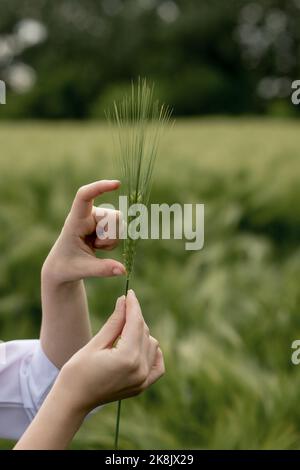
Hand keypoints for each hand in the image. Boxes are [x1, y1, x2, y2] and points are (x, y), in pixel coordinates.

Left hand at [42, 180, 125, 284]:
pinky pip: (119, 230)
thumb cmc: (66, 266)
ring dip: (112, 240)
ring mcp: (97, 218)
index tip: (117, 184)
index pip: (85, 196)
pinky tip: (98, 246)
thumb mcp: (83, 270)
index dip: (100, 187)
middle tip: (96, 247)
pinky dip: (113, 242)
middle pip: (114, 216)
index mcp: (75, 221)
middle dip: (112, 235)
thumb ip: (102, 269)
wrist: (63, 266)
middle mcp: (87, 215)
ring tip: (95, 246)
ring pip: (119, 223)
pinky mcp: (103, 224)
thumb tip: (123, 270)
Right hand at [56, 290, 164, 414]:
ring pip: (152, 344)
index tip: (130, 292)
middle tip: (123, 306)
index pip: (136, 323)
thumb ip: (114, 322)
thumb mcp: (95, 343)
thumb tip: (124, 300)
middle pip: (144, 332)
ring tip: (123, 329)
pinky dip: (152, 352)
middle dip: (134, 317)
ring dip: (141, 333)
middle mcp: (140, 369)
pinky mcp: (143, 386)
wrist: (73, 400)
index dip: (133, 305)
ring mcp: (143, 380)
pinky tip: (141, 345)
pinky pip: (158, 365)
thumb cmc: (78, 371)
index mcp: (127, 358)